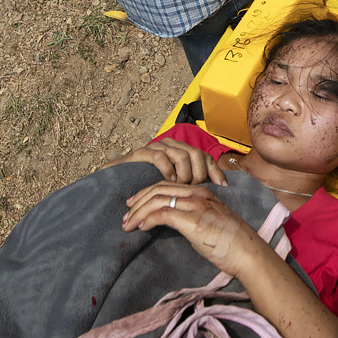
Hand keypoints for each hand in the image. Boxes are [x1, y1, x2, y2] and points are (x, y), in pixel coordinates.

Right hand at [101, 138, 227, 185]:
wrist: (115, 183)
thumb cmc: (148, 189)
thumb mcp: (175, 187)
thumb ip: (192, 185)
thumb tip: (219, 191)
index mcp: (181, 152)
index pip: (205, 157)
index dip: (215, 171)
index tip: (222, 188)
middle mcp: (171, 146)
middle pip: (196, 154)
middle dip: (198, 174)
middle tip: (193, 190)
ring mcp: (156, 148)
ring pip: (181, 154)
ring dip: (184, 174)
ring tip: (180, 188)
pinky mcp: (141, 153)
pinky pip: (160, 156)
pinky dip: (167, 168)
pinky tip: (168, 180)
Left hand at [123, 182, 262, 277]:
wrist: (248, 253)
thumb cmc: (232, 244)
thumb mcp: (211, 223)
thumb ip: (193, 217)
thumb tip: (175, 224)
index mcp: (202, 192)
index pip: (166, 185)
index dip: (146, 194)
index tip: (134, 206)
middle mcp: (198, 194)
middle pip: (158, 189)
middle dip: (138, 202)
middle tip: (126, 215)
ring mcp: (196, 205)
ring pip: (157, 200)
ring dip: (138, 212)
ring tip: (128, 224)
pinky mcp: (193, 220)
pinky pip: (162, 214)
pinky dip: (148, 220)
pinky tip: (141, 228)